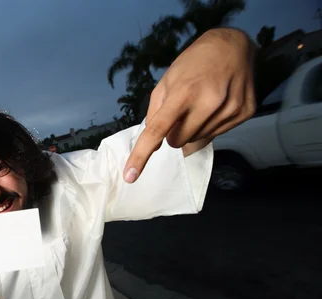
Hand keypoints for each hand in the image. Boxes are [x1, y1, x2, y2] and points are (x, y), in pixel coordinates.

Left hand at [124, 28, 255, 182]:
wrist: (232, 46)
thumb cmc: (193, 64)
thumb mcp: (166, 81)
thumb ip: (156, 114)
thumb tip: (152, 144)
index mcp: (183, 92)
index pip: (158, 130)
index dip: (141, 154)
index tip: (130, 175)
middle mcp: (208, 102)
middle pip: (177, 141)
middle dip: (174, 132)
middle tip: (182, 111)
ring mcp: (229, 109)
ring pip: (197, 140)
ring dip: (193, 128)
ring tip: (201, 104)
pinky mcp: (245, 113)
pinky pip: (217, 134)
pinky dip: (211, 125)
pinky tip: (216, 105)